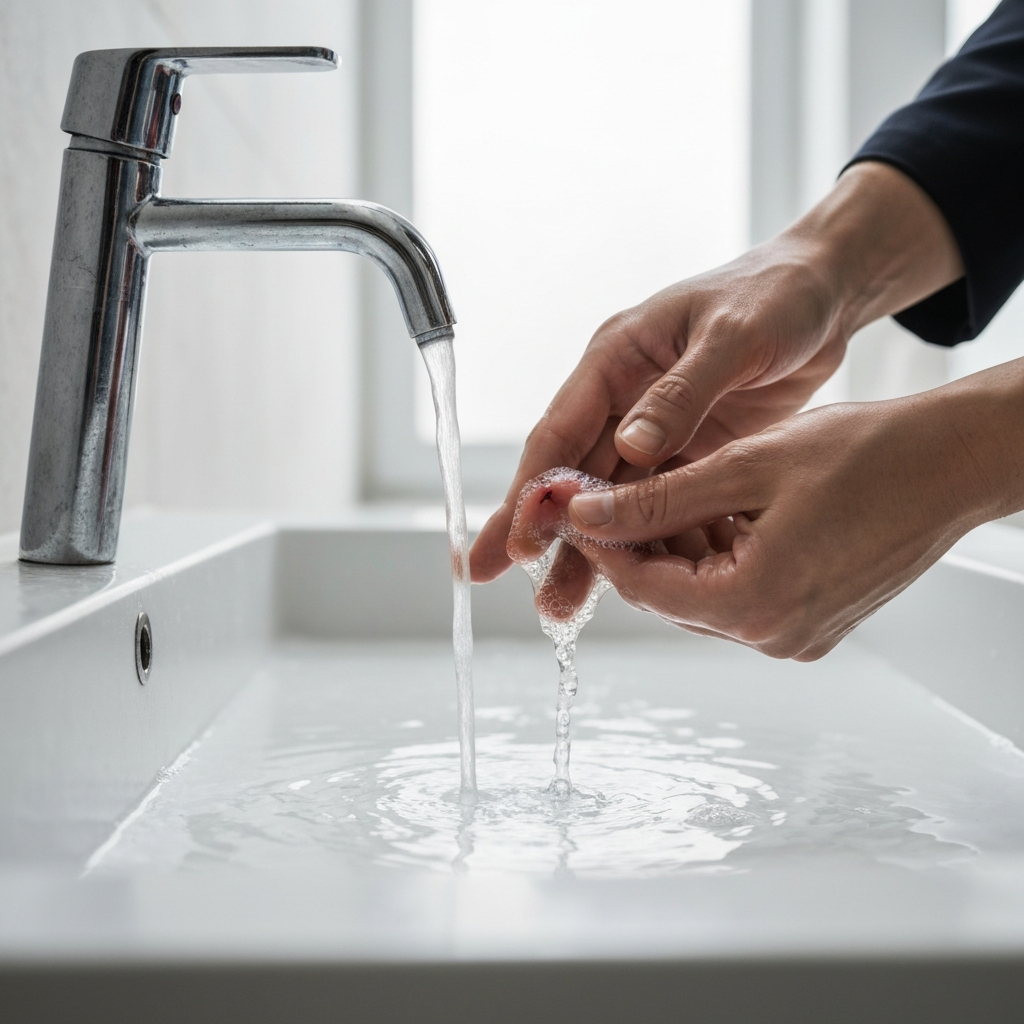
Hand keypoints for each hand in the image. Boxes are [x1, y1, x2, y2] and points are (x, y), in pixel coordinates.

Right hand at [471, 162, 963, 586]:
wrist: (823, 295)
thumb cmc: (777, 298)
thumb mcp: (735, 336)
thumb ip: (683, 393)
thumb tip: (632, 447)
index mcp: (617, 359)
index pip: (560, 432)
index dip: (533, 490)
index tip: (516, 542)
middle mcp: (622, 399)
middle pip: (571, 475)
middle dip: (538, 530)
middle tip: (493, 579)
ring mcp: (652, 430)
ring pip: (608, 500)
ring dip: (585, 550)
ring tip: (559, 607)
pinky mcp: (686, 454)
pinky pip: (653, 506)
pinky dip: (639, 543)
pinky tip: (627, 582)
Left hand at [560, 365, 1023, 659]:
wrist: (954, 462)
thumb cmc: (868, 455)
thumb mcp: (745, 468)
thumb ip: (658, 499)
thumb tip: (586, 515)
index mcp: (753, 604)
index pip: (644, 586)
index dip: (603, 543)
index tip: (579, 503)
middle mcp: (773, 635)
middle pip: (671, 592)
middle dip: (638, 541)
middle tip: (615, 489)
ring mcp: (796, 633)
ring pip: (702, 590)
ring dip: (677, 543)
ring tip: (670, 485)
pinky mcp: (813, 619)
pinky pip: (740, 590)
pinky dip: (717, 551)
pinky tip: (716, 505)